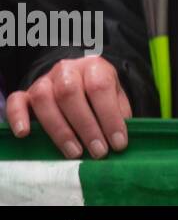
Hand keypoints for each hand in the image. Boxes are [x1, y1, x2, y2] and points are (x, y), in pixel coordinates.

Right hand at [4, 56, 132, 158]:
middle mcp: (67, 69)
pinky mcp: (26, 94)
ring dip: (60, 130)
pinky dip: (18, 117)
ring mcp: (44, 80)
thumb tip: (120, 140)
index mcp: (93, 66)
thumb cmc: (99, 94)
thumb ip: (119, 113)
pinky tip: (25, 133)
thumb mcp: (116, 98)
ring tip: (75, 152)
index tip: (118, 143)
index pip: (100, 87)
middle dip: (86, 127)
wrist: (79, 80)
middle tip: (98, 151)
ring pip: (44, 99)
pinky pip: (16, 101)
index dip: (110, 117)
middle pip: (70, 93)